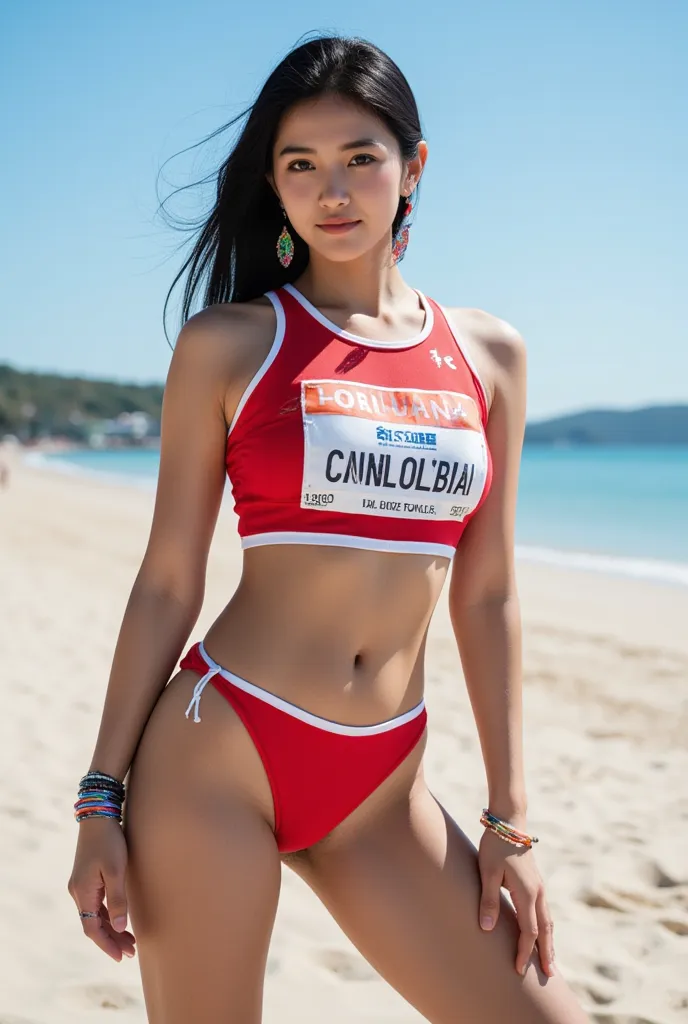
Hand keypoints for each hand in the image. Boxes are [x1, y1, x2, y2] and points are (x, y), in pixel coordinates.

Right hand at [67, 816, 135, 960]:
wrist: (99, 816)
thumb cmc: (109, 841)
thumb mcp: (116, 871)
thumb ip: (118, 900)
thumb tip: (119, 927)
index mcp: (82, 893)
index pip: (91, 929)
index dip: (106, 945)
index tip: (121, 957)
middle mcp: (78, 892)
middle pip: (93, 924)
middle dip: (112, 939)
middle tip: (131, 952)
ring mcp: (81, 885)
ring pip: (95, 915)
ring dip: (111, 928)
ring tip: (130, 941)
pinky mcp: (87, 878)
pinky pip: (96, 904)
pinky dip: (108, 915)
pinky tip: (121, 919)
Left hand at [477, 827, 554, 977]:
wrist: (509, 822)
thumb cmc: (495, 846)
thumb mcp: (487, 872)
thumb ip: (488, 900)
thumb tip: (486, 928)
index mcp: (527, 892)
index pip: (529, 930)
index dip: (524, 951)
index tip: (519, 969)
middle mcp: (537, 892)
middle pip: (546, 929)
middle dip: (546, 953)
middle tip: (550, 976)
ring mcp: (539, 886)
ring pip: (548, 920)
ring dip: (549, 941)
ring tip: (550, 960)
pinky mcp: (535, 882)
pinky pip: (544, 910)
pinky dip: (546, 927)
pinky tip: (542, 933)